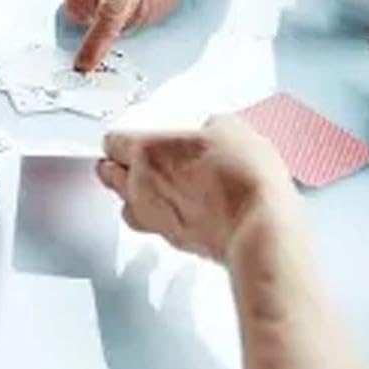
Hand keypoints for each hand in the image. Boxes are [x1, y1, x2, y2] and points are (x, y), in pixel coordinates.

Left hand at [97, 113, 302, 261]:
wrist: (258, 226)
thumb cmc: (241, 179)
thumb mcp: (232, 129)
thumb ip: (211, 127)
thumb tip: (212, 129)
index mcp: (147, 152)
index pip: (113, 142)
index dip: (120, 139)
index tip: (127, 138)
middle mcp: (142, 187)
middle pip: (110, 176)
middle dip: (117, 167)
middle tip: (130, 161)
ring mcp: (154, 219)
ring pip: (125, 207)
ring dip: (132, 196)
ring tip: (150, 188)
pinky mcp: (174, 242)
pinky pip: (152, 227)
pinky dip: (158, 218)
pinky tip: (178, 210)